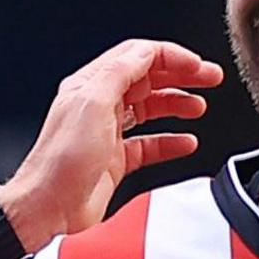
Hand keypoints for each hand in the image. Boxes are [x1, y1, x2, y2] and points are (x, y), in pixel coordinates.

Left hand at [0, 39, 222, 252]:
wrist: (48, 206)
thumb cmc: (61, 160)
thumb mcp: (92, 103)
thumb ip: (120, 72)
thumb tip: (146, 52)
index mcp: (92, 85)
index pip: (137, 57)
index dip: (170, 57)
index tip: (197, 64)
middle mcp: (100, 105)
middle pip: (148, 80)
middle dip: (181, 77)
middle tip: (209, 79)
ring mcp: (108, 133)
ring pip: (150, 110)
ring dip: (177, 105)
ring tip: (199, 107)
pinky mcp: (115, 160)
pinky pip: (149, 144)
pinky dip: (170, 142)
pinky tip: (186, 142)